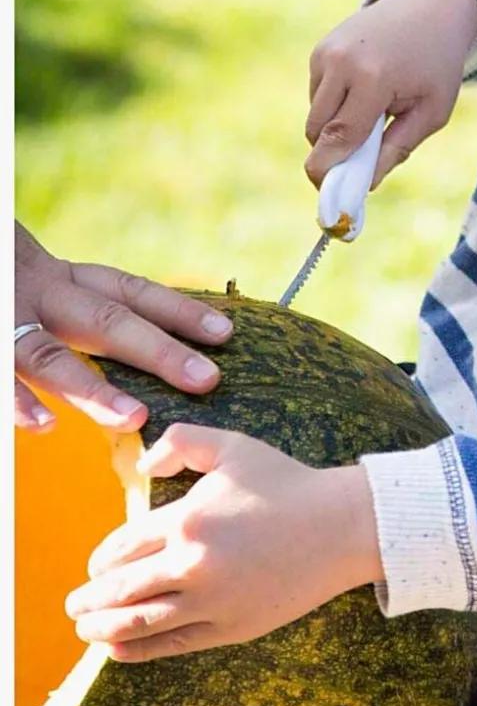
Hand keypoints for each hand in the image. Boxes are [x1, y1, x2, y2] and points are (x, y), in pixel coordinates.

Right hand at [14, 223, 232, 432]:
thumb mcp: (33, 280)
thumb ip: (74, 306)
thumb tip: (136, 348)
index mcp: (56, 278)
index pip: (128, 291)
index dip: (177, 309)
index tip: (226, 332)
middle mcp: (35, 291)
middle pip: (106, 320)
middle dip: (159, 350)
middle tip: (208, 379)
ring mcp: (2, 313)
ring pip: (50, 354)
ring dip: (93, 388)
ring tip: (135, 417)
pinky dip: (17, 401)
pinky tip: (43, 427)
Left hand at [65, 424, 383, 660]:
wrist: (341, 527)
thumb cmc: (287, 484)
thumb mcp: (232, 447)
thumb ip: (182, 442)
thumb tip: (145, 465)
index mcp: (187, 519)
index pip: (124, 546)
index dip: (101, 560)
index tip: (95, 567)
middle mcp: (192, 563)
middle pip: (122, 588)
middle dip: (90, 599)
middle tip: (73, 605)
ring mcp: (211, 600)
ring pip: (139, 621)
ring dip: (103, 628)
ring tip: (86, 629)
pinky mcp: (230, 626)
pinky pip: (172, 644)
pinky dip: (137, 650)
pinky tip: (117, 650)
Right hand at [305, 0, 476, 190]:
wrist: (428, 6)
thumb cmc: (437, 63)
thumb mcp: (432, 111)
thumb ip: (397, 150)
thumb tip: (365, 187)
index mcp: (372, 79)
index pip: (338, 139)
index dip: (329, 174)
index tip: (331, 199)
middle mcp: (340, 63)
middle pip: (317, 133)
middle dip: (333, 155)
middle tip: (361, 164)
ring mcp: (324, 54)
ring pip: (314, 117)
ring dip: (336, 129)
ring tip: (375, 114)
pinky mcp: (318, 50)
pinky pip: (316, 97)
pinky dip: (334, 106)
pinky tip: (365, 90)